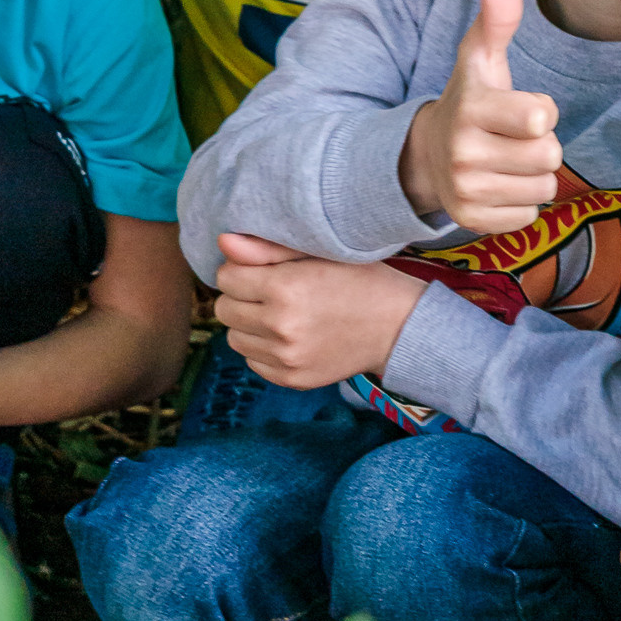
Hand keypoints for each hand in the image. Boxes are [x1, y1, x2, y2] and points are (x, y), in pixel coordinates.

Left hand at [214, 233, 426, 389]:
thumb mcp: (318, 252)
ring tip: (281, 314)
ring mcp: (286, 358)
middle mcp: (281, 326)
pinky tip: (290, 336)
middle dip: (241, 297)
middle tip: (272, 292)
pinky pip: (253, 362)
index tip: (265, 270)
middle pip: (224, 309)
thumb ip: (266, 248)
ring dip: (249, 324)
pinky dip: (264, 349)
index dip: (242, 270)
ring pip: (234, 338)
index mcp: (285, 288)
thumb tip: (223, 241)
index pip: (226, 278)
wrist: (397, 327)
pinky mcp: (292, 379)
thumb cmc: (359, 280)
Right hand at [398, 0, 559, 235]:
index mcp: (471, 108)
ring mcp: (465, 191)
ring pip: (544, 189)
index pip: (541, 119)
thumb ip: (497, 17)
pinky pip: (528, 217)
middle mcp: (463, 152)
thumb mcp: (481, 57)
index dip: (541, 112)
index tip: (522, 109)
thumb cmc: (471, 98)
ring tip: (506, 160)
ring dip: (533, 175)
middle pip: (550, 157)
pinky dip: (521, 204)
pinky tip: (498, 185)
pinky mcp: (472, 221)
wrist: (427, 154)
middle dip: (542, 146)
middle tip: (514, 137)